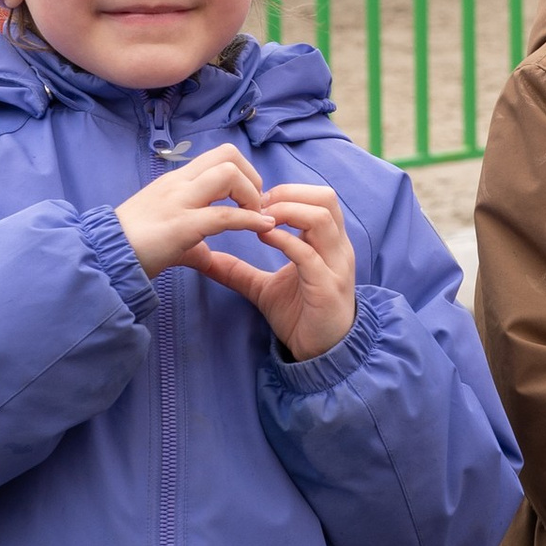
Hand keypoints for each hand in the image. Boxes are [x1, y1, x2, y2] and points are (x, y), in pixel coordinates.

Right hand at [116, 145, 271, 279]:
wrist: (104, 258)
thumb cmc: (133, 246)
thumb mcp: (168, 234)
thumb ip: (193, 243)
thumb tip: (207, 257)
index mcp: (176, 182)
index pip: (218, 156)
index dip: (244, 173)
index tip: (250, 201)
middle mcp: (179, 184)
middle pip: (228, 155)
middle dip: (252, 177)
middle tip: (256, 206)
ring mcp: (179, 202)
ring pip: (228, 175)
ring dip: (252, 194)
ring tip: (256, 218)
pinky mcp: (181, 226)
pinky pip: (223, 215)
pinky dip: (250, 220)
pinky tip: (262, 228)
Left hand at [193, 181, 360, 362]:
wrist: (320, 354)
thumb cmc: (300, 317)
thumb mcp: (264, 288)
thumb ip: (240, 271)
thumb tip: (208, 260)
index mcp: (327, 243)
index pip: (318, 197)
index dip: (287, 191)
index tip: (257, 201)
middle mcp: (337, 249)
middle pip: (325, 198)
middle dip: (289, 194)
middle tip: (259, 206)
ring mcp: (335, 266)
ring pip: (321, 218)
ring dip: (287, 212)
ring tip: (260, 220)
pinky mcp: (327, 286)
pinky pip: (308, 254)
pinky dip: (285, 240)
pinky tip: (264, 238)